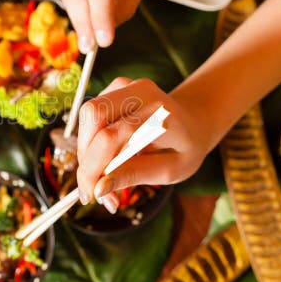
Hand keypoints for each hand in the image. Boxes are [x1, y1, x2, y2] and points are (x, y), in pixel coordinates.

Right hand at [75, 77, 210, 211]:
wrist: (195, 122)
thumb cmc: (185, 148)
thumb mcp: (169, 170)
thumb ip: (134, 175)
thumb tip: (99, 189)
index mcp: (159, 113)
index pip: (112, 136)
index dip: (93, 166)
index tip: (91, 195)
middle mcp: (139, 91)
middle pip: (92, 116)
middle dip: (85, 155)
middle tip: (91, 189)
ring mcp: (124, 86)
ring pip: (86, 117)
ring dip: (86, 151)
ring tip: (102, 179)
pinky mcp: (113, 90)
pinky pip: (91, 118)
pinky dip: (91, 143)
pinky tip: (106, 160)